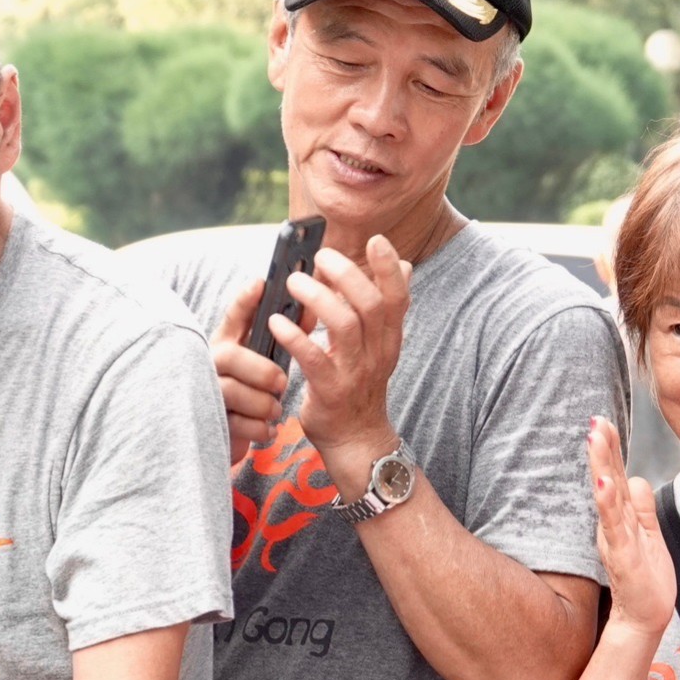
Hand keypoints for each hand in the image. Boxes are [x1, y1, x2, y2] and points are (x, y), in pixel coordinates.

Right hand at [211, 279, 292, 461]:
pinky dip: (261, 428)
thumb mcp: (263, 363)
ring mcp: (206, 392)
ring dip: (265, 405)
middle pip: (231, 356)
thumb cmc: (251, 394)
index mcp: (226, 343)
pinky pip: (240, 424)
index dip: (244, 300)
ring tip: (273, 410)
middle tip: (281, 383)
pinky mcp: (210, 422)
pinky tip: (266, 428)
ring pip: (235, 392)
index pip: (233, 317)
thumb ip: (282, 340)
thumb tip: (310, 312)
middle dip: (262, 371)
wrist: (230, 437)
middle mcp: (210, 363)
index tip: (260, 284)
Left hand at [280, 236, 411, 485]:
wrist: (356, 439)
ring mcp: (355, 372)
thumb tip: (404, 265)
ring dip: (317, 298)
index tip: (375, 240)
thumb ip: (385, 308)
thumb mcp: (380, 345)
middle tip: (320, 256)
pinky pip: (313, 358)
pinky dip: (294, 336)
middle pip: (370, 303)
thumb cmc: (360, 385)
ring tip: (293, 282)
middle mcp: (378, 352)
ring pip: (344, 325)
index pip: (398, 296)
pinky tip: (275, 322)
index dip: (388, 267)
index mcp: (389, 338)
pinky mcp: (330, 391)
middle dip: (346, 274)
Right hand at [588, 416, 674, 638]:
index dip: (609, 450)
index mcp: (621, 517)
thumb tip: (635, 477)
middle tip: (594, 419)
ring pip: (606, 496)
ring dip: (600, 466)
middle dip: (601, 448)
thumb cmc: (647, 578)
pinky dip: (608, 504)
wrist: (645, 617)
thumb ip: (642, 507)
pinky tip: (605, 484)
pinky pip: (614, 525)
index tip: (603, 421)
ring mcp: (615, 538)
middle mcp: (613, 524)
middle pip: (606, 478)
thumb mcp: (649, 534)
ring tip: (595, 439)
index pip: (614, 475)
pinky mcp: (623, 554)